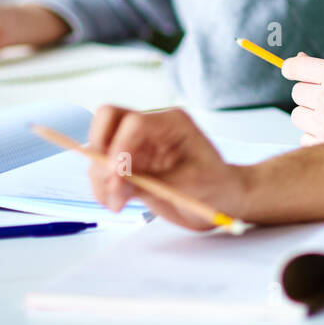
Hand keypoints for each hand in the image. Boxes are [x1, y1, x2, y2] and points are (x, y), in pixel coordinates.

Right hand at [86, 105, 247, 230]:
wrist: (224, 202)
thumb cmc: (218, 186)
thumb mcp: (192, 183)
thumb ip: (151, 180)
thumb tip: (113, 179)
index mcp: (170, 123)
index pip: (132, 122)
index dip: (119, 146)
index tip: (117, 175)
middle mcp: (149, 130)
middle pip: (106, 120)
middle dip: (100, 152)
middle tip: (109, 184)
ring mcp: (137, 148)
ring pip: (99, 149)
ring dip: (99, 177)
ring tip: (117, 204)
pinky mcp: (130, 168)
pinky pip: (102, 172)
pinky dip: (102, 189)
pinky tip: (117, 204)